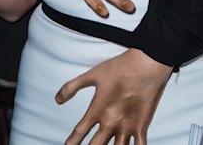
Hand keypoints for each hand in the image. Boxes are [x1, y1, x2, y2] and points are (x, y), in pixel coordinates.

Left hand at [55, 48, 171, 144]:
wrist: (145, 65)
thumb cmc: (119, 68)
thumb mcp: (92, 74)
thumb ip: (72, 86)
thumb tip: (57, 99)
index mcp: (97, 110)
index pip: (79, 132)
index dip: (71, 142)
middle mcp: (110, 122)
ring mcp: (126, 126)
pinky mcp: (141, 126)